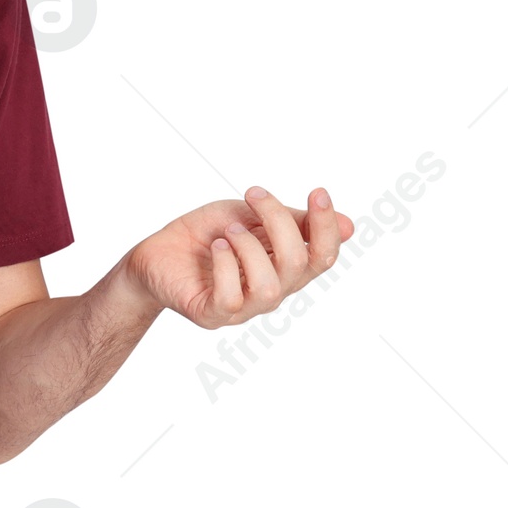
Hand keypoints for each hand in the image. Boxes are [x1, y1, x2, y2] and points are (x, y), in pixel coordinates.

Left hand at [121, 186, 354, 329]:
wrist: (156, 252)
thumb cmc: (207, 234)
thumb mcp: (251, 217)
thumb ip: (293, 222)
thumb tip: (351, 225)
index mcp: (285, 268)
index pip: (322, 256)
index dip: (326, 227)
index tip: (316, 192)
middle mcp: (270, 292)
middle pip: (298, 265)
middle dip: (279, 222)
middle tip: (252, 195)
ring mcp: (242, 308)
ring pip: (269, 287)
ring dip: (250, 248)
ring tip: (229, 230)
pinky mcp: (211, 315)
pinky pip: (231, 298)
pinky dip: (227, 265)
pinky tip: (216, 247)